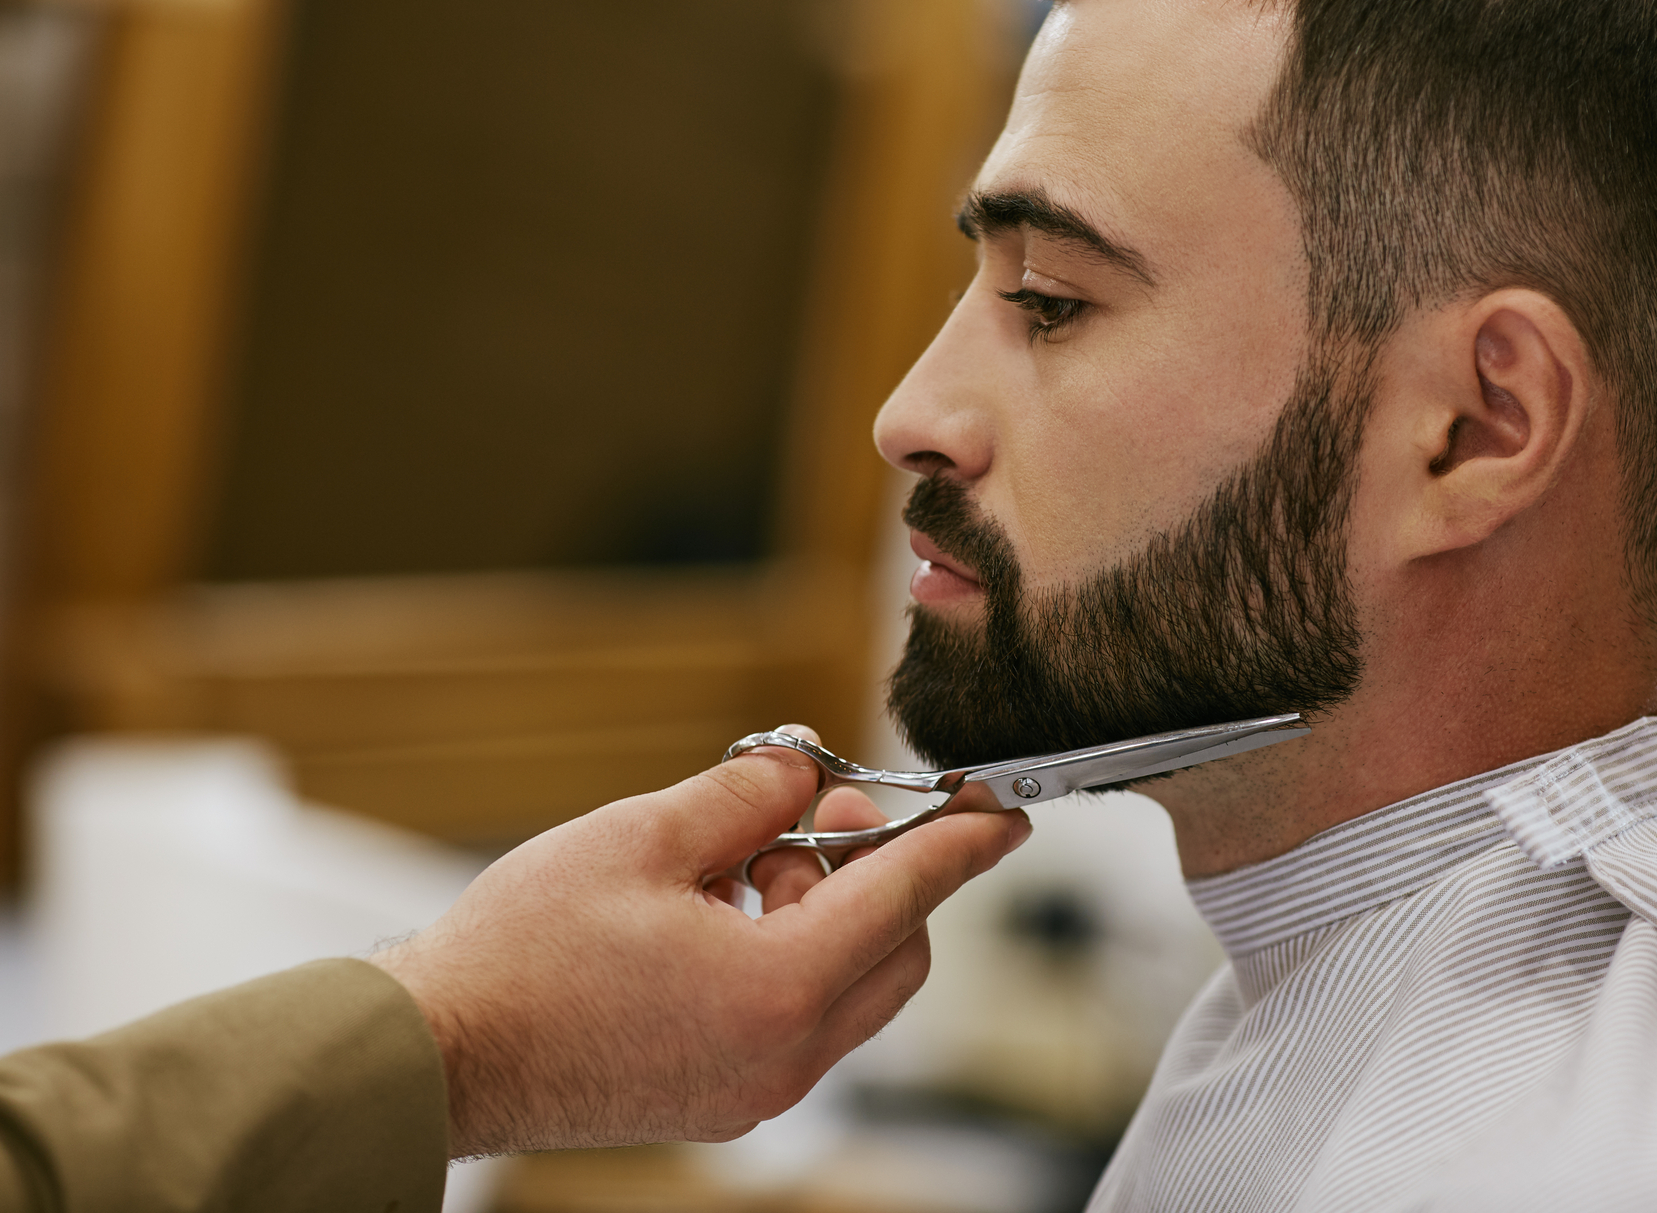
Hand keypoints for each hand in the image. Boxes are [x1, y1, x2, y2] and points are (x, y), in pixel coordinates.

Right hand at [370, 735, 1029, 1156]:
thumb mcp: (644, 836)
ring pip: (848, 986)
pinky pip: (798, 1018)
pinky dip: (788, 955)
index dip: (962, 843)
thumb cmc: (524, 951)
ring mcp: (754, 1088)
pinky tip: (715, 912)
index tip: (1004, 813)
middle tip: (815, 814)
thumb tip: (801, 773)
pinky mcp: (721, 1097)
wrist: (438, 1054)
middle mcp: (785, 1054)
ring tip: (738, 861)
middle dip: (876, 871)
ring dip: (825, 912)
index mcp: (779, 988)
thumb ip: (747, 796)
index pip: (907, 896)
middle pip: (894, 951)